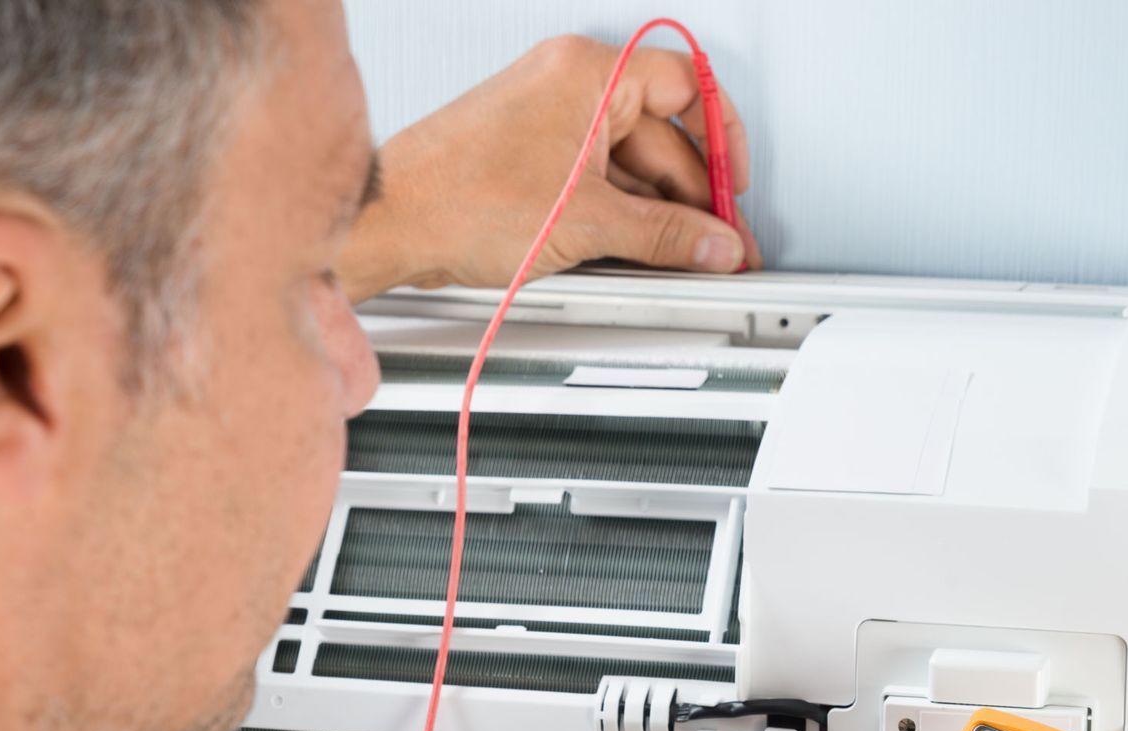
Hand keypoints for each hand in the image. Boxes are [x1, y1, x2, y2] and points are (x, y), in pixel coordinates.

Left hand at [340, 34, 761, 299]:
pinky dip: (623, 215)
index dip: (723, 137)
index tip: (735, 184)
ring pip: (630, 165)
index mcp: (589, 73)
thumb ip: (666, 235)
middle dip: (694, 195)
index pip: (687, 84)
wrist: (392, 224)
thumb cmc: (460, 199)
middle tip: (719, 244)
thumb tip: (713, 243)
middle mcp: (569, 86)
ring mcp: (550, 122)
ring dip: (660, 213)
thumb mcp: (587, 223)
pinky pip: (597, 179)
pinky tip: (642, 252)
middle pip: (662, 136)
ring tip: (684, 259)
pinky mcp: (533, 158)